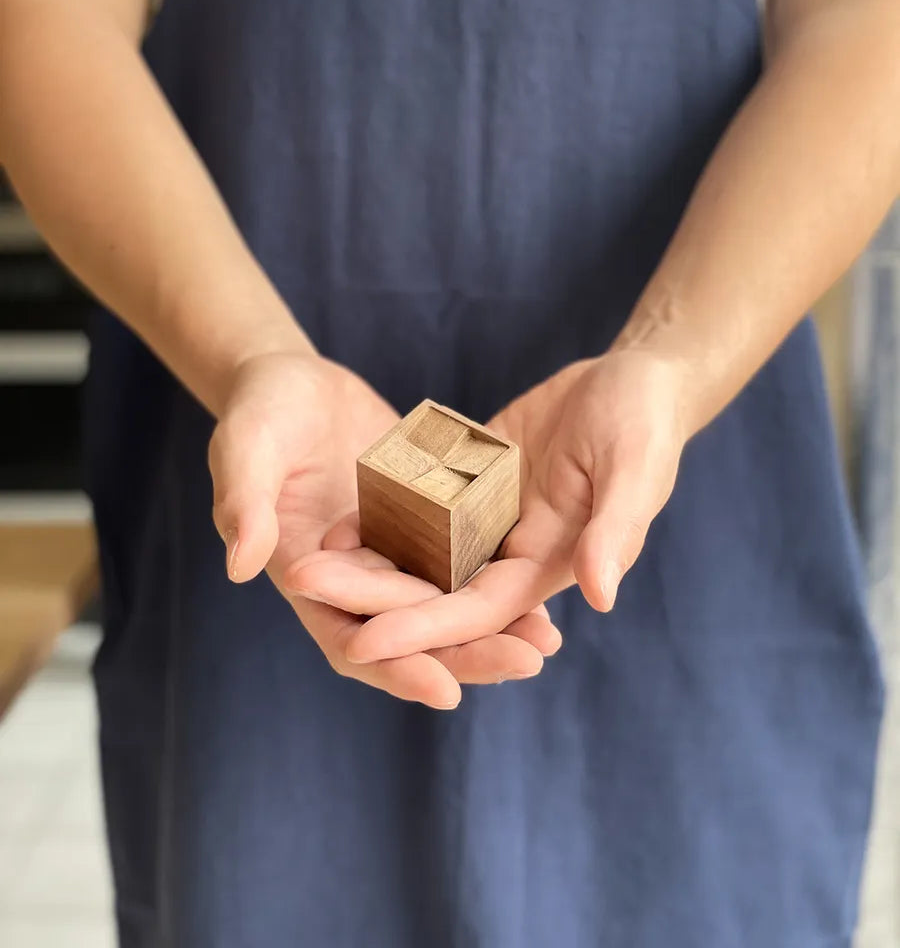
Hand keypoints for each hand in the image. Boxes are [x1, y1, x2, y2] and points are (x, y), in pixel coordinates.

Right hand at [209, 352, 559, 708]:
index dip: (395, 665)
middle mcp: (354, 576)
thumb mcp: (245, 447)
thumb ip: (244, 502)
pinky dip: (496, 575)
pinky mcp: (422, 518)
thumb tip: (242, 565)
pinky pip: (462, 557)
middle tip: (525, 662)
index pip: (350, 637)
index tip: (443, 689)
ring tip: (547, 641)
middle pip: (411, 634)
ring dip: (493, 626)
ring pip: (444, 604)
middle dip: (467, 654)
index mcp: (307, 575)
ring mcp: (391, 550)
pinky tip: (544, 587)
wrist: (293, 379)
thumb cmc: (258, 411)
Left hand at [331, 349, 688, 664]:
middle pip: (433, 588)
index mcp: (549, 562)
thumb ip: (613, 530)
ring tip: (304, 560)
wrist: (633, 378)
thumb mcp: (635, 469)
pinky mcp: (473, 479)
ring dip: (367, 562)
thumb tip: (598, 597)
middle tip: (303, 583)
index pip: (477, 610)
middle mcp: (511, 550)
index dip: (422, 629)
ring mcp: (488, 516)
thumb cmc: (646, 422)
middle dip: (371, 594)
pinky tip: (338, 518)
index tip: (363, 641)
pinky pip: (422, 504)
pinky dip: (384, 515)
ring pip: (419, 552)